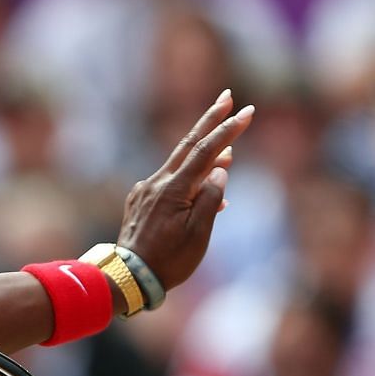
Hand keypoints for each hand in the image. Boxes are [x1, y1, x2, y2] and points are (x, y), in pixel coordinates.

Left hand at [117, 90, 254, 291]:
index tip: (246, 111)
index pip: (205, 151)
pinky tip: (201, 190)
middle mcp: (156, 183)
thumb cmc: (168, 261)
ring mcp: (145, 191)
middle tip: (227, 97)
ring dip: (203, 153)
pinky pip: (169, 183)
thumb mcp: (198, 234)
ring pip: (179, 164)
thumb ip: (210, 198)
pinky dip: (188, 179)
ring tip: (226, 150)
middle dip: (210, 120)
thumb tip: (220, 168)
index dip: (227, 130)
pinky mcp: (139, 202)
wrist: (128, 278)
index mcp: (173, 189)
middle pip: (188, 144)